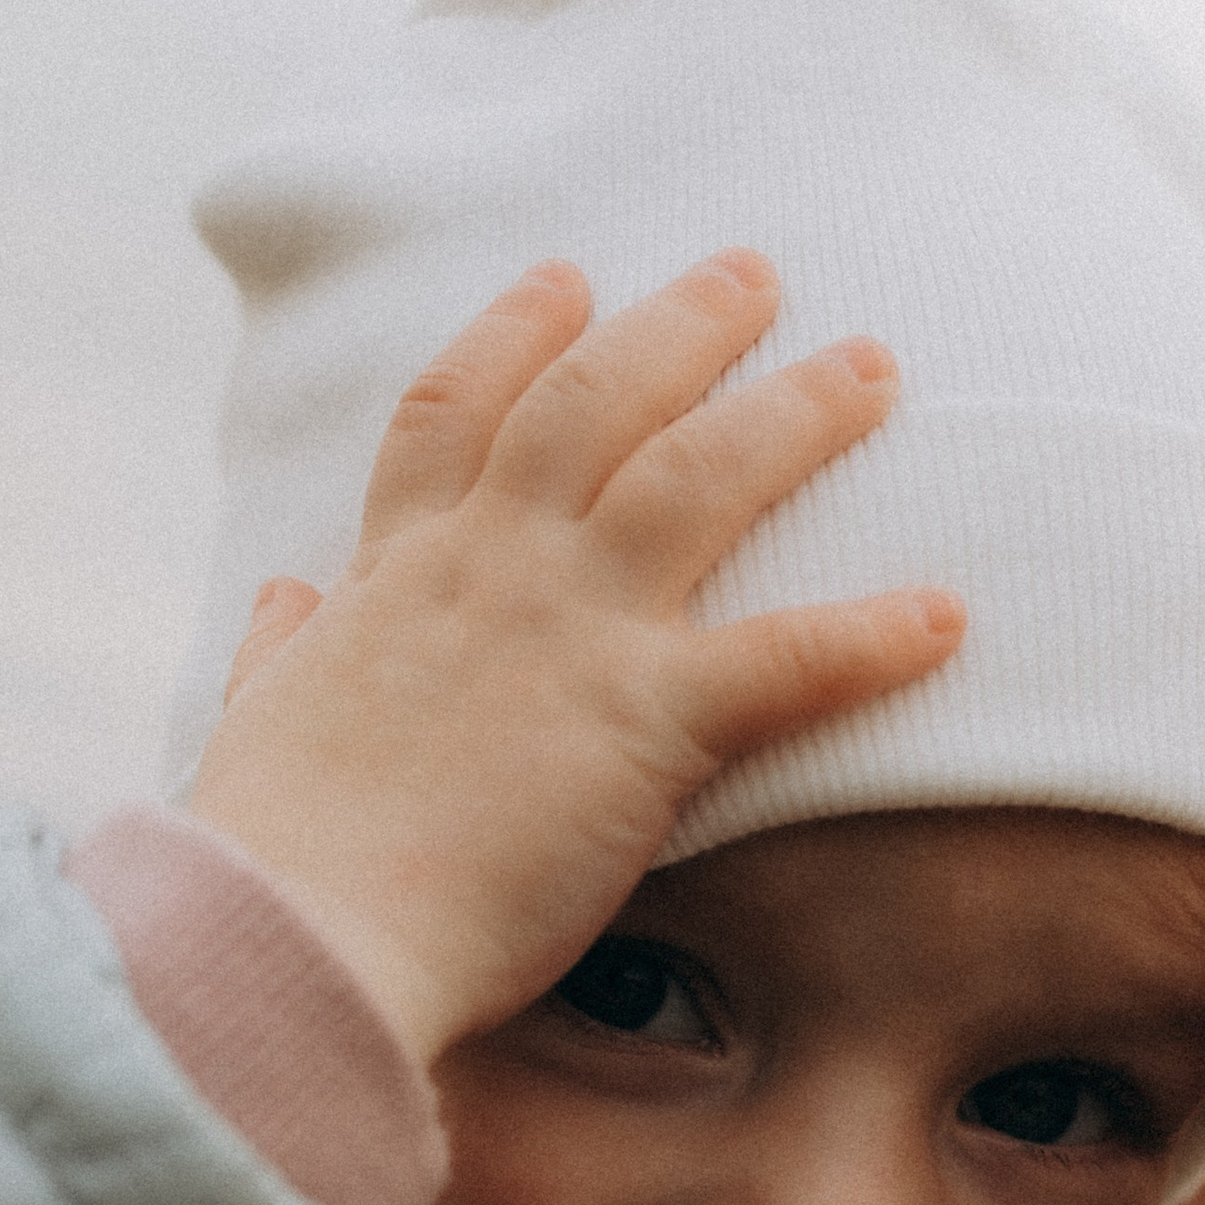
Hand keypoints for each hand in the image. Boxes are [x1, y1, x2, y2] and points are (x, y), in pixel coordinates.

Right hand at [186, 255, 963, 1066]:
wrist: (296, 931)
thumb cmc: (274, 856)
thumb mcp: (258, 725)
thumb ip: (280, 654)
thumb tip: (282, 605)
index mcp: (398, 574)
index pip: (458, 416)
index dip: (515, 334)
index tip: (566, 280)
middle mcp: (490, 568)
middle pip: (599, 401)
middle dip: (683, 326)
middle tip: (756, 273)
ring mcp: (571, 630)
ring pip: (701, 475)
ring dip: (797, 412)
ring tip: (873, 367)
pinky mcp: (645, 721)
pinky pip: (788, 659)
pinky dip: (874, 636)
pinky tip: (946, 616)